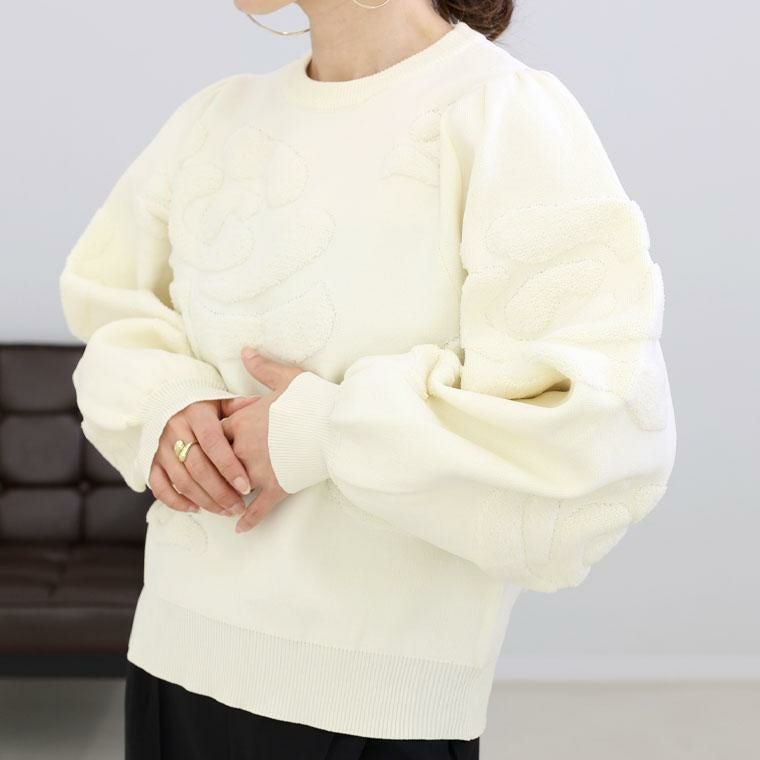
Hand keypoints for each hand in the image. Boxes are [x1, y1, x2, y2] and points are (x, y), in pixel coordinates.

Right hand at [147, 398, 251, 516]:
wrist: (165, 403)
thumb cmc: (201, 407)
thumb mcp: (219, 402)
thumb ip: (237, 407)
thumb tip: (259, 404)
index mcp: (195, 414)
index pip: (213, 443)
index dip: (229, 467)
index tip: (245, 486)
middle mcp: (175, 431)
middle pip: (198, 467)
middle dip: (220, 491)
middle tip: (238, 506)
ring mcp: (161, 448)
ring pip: (182, 481)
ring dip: (205, 500)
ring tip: (225, 511)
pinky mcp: (152, 461)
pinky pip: (159, 486)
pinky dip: (176, 501)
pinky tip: (196, 508)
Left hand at [219, 346, 303, 532]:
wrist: (336, 425)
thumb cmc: (313, 399)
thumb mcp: (287, 377)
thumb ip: (262, 367)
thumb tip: (245, 351)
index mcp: (243, 421)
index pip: (214, 432)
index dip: (211, 437)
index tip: (210, 442)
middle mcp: (244, 448)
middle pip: (215, 463)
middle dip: (210, 470)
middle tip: (205, 477)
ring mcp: (259, 471)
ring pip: (231, 487)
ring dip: (223, 495)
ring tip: (217, 503)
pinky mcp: (277, 488)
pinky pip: (258, 508)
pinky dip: (248, 520)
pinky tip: (239, 528)